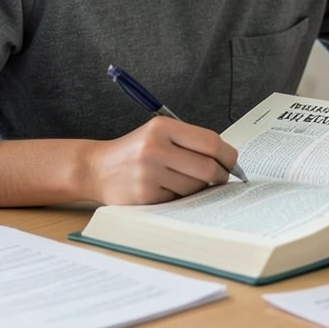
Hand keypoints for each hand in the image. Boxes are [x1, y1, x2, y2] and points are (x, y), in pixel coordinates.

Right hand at [85, 117, 237, 204]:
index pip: (211, 142)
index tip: (232, 163)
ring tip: (186, 182)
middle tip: (220, 178)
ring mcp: (149, 173)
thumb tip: (228, 160)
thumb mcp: (158, 133)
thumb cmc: (136, 151)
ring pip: (196, 187)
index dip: (228, 155)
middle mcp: (155, 148)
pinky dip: (181, 198)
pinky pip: (180, 200)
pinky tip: (168, 190)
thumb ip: (190, 142)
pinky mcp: (145, 195)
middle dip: (221, 176)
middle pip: (208, 168)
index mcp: (162, 127)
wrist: (96, 168)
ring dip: (199, 189)